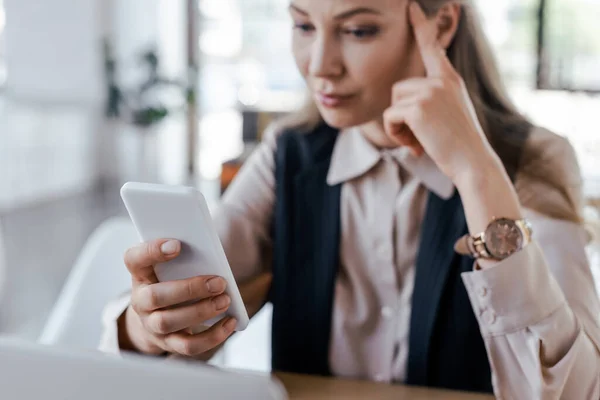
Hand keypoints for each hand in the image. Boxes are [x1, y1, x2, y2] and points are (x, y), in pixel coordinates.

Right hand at [120, 239, 271, 357]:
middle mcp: (140, 301)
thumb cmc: (173, 280)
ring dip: (200, 312)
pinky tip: (230, 322)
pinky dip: (212, 336)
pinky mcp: (168, 343)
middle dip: (189, 289)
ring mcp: (152, 325)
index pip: (134, 259)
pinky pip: (188, 346)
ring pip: (169, 322)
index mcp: (141, 274)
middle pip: (154, 297)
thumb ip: (188, 255)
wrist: (159, 314)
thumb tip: (213, 255)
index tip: (177, 244)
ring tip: (225, 300)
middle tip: (218, 282)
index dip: (152, 251)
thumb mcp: (174, 265)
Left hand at [383, 2, 497, 182]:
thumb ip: (432, 100)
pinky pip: (389, 117)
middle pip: (399, 89)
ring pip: (393, 103)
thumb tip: (401, 107)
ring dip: (399, 127)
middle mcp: (441, 80)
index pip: (431, 46)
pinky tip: (415, 146)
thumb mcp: (451, 114)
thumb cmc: (460, 145)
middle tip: (420, 137)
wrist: (473, 163)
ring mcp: (430, 91)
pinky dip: (395, 135)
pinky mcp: (419, 107)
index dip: (420, 25)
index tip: (410, 6)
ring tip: (420, 141)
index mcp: (449, 79)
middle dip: (402, 116)